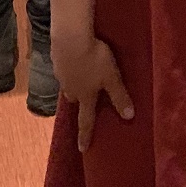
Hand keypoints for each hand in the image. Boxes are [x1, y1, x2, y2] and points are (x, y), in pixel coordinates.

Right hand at [51, 31, 133, 151]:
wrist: (70, 37)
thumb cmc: (94, 59)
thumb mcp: (111, 77)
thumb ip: (119, 96)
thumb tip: (130, 116)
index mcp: (85, 95)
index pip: (86, 120)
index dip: (85, 135)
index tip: (82, 149)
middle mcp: (71, 88)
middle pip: (74, 99)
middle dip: (78, 101)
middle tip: (82, 101)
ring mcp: (61, 73)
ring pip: (67, 83)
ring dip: (72, 82)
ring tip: (77, 76)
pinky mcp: (56, 58)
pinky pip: (62, 66)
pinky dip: (68, 65)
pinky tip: (71, 57)